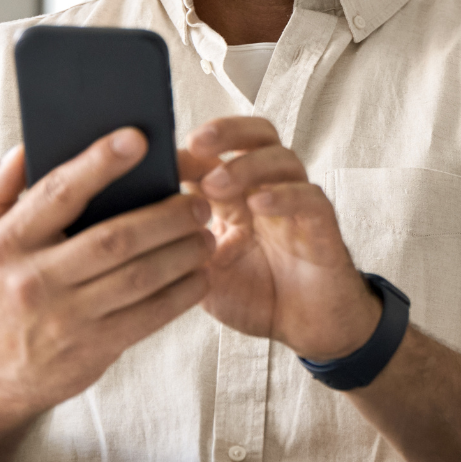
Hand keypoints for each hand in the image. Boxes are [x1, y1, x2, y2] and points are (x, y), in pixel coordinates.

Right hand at [0, 129, 213, 461]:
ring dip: (182, 253)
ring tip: (207, 234)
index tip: (138, 139)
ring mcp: (66, 317)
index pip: (59, 193)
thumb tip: (25, 149)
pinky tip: (200, 274)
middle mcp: (35, 279)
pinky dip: (182, 293)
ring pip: (139, 277)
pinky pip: (149, 316)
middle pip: (114, 239)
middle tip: (198, 202)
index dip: (100, 163)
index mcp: (9, 242)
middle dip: (165, 216)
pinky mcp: (93, 348)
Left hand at [182, 117, 379, 360]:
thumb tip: (138, 217)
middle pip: (257, 134)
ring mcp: (297, 204)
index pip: (219, 151)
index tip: (160, 158)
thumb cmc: (255, 294)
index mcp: (237, 194)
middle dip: (227, 131)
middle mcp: (269, 188)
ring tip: (216, 185)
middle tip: (196, 143)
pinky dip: (284, 195)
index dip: (192, 148)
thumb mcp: (203, 269)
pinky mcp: (323, 226)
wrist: (305, 330)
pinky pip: (309, 198)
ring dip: (247, 165)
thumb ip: (179, 242)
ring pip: (282, 159)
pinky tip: (258, 204)